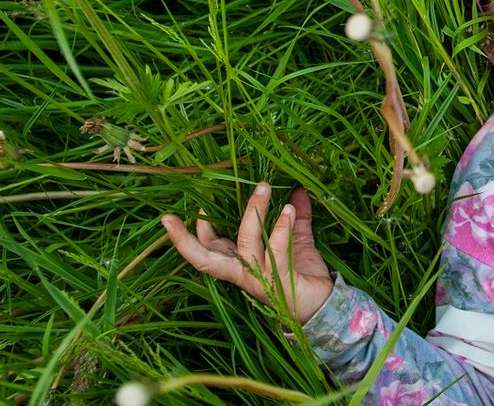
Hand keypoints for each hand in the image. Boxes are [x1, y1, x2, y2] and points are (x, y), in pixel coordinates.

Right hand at [161, 183, 336, 324]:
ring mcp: (258, 279)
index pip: (206, 249)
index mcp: (239, 264)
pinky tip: (288, 209)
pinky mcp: (278, 283)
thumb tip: (298, 190)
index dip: (192, 231)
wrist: (327, 305)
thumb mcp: (297, 241)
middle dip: (183, 240)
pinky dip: (281, 229)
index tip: (194, 205)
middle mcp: (242, 273)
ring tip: (263, 188)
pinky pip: (275, 252)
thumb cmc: (303, 275)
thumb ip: (294, 218)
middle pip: (203, 259)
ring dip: (253, 213)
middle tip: (167, 218)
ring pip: (245, 244)